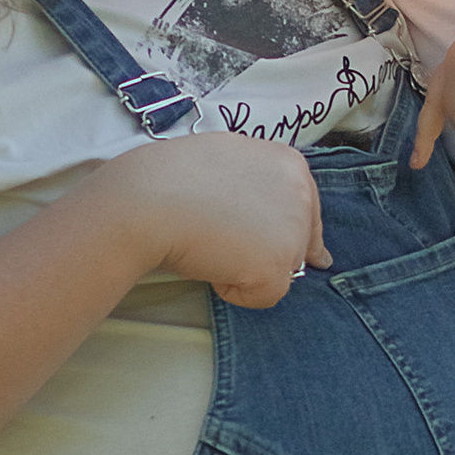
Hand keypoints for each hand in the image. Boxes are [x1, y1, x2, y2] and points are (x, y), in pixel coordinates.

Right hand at [118, 133, 330, 306]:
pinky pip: (263, 295)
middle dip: (266, 249)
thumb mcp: (226, 159)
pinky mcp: (278, 265)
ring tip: (210, 245)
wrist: (149, 200)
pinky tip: (209, 263)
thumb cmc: (171, 178)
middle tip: (226, 245)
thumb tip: (264, 211)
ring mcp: (293, 230)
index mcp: (288, 163)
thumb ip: (254, 181)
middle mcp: (300, 193)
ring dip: (247, 267)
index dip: (284, 228)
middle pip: (297, 240)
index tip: (275, 243)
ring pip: (282, 269)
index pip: (305, 207)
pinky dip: (234, 290)